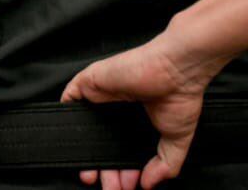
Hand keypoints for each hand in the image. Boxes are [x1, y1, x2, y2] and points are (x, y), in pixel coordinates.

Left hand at [62, 34, 216, 189]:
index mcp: (135, 122)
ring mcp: (103, 96)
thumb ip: (165, 164)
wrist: (177, 69)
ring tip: (94, 177)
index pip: (121, 152)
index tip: (125, 185)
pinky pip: (69, 100)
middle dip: (105, 171)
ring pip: (86, 130)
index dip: (122, 172)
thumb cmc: (180, 96)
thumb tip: (149, 184)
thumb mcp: (177, 139)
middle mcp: (117, 110)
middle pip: (102, 147)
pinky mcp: (91, 82)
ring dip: (87, 154)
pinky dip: (67, 119)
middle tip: (112, 187)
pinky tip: (74, 141)